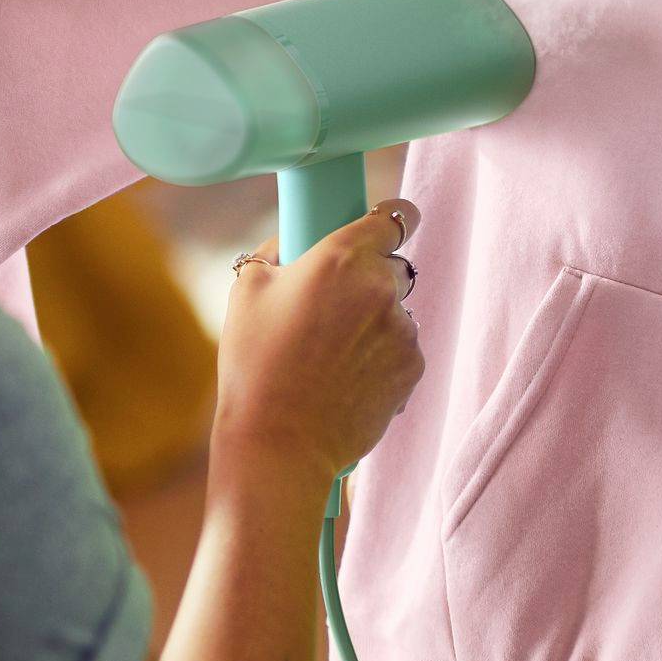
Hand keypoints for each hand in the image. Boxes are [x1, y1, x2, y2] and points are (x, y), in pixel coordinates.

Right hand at [212, 200, 425, 484]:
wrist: (279, 443)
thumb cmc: (256, 365)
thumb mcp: (248, 291)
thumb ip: (276, 251)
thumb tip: (292, 242)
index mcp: (342, 258)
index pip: (395, 217)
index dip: (391, 220)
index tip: (387, 226)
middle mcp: (381, 287)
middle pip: (394, 267)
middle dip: (371, 280)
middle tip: (334, 308)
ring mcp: (403, 329)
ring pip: (397, 311)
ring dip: (375, 322)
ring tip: (332, 355)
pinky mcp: (413, 367)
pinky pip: (402, 348)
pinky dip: (382, 356)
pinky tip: (347, 378)